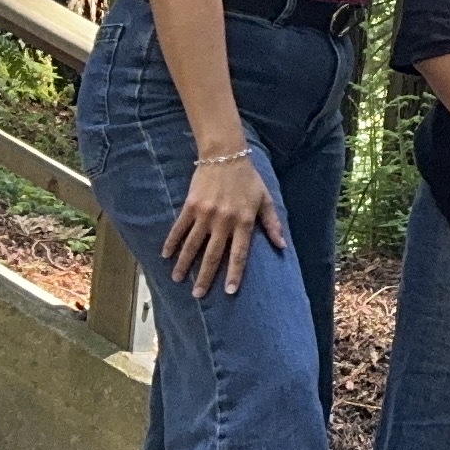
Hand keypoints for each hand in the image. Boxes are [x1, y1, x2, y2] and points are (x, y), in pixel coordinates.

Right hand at [160, 151, 283, 295]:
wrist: (226, 155)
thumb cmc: (248, 179)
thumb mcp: (265, 200)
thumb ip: (272, 224)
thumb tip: (283, 246)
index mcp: (244, 221)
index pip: (239, 254)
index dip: (234, 273)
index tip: (229, 291)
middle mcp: (224, 221)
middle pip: (213, 255)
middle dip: (204, 277)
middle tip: (198, 295)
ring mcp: (205, 214)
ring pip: (192, 245)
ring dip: (184, 264)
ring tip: (177, 280)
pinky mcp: (190, 206)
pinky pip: (179, 228)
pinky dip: (172, 242)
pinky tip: (166, 256)